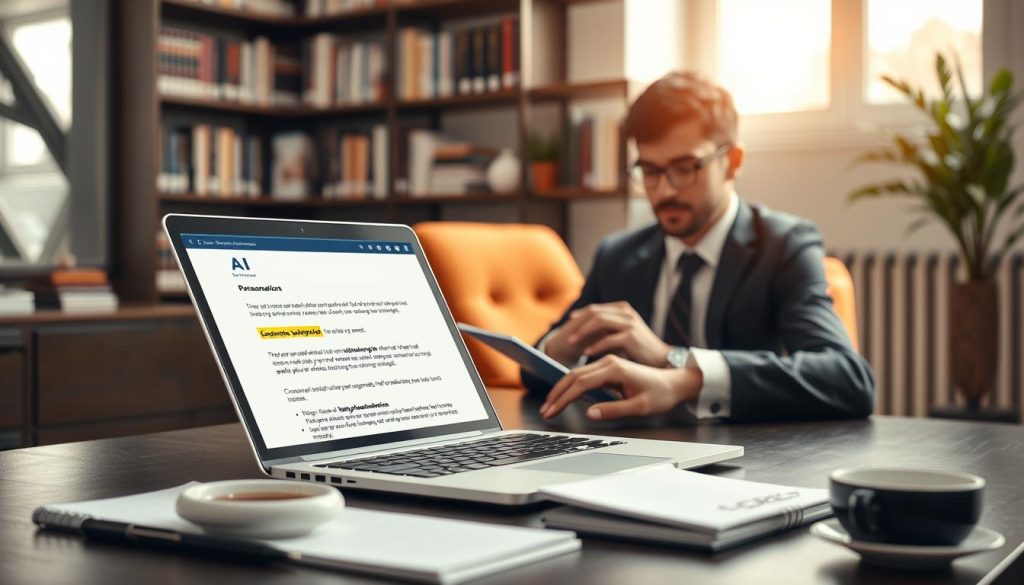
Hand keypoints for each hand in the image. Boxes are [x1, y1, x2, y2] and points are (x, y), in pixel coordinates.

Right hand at [539, 355, 702, 420]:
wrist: (675, 382)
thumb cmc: (661, 395)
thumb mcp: (640, 407)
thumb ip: (614, 409)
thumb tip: (589, 413)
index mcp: (615, 369)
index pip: (581, 382)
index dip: (564, 397)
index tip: (553, 411)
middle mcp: (609, 362)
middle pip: (574, 375)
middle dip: (557, 393)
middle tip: (546, 410)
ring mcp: (608, 363)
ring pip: (577, 374)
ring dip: (562, 389)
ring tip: (551, 405)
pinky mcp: (609, 367)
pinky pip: (585, 375)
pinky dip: (572, 385)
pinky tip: (565, 395)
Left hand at [544, 302, 670, 366]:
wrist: (662, 360)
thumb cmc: (639, 350)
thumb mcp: (622, 334)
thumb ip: (607, 330)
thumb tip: (585, 331)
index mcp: (622, 309)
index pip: (595, 309)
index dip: (579, 316)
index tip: (568, 326)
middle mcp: (625, 312)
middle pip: (594, 312)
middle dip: (577, 324)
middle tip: (565, 336)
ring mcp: (629, 323)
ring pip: (599, 321)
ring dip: (583, 332)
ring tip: (572, 343)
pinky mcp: (631, 337)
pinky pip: (608, 338)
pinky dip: (595, 345)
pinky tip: (586, 353)